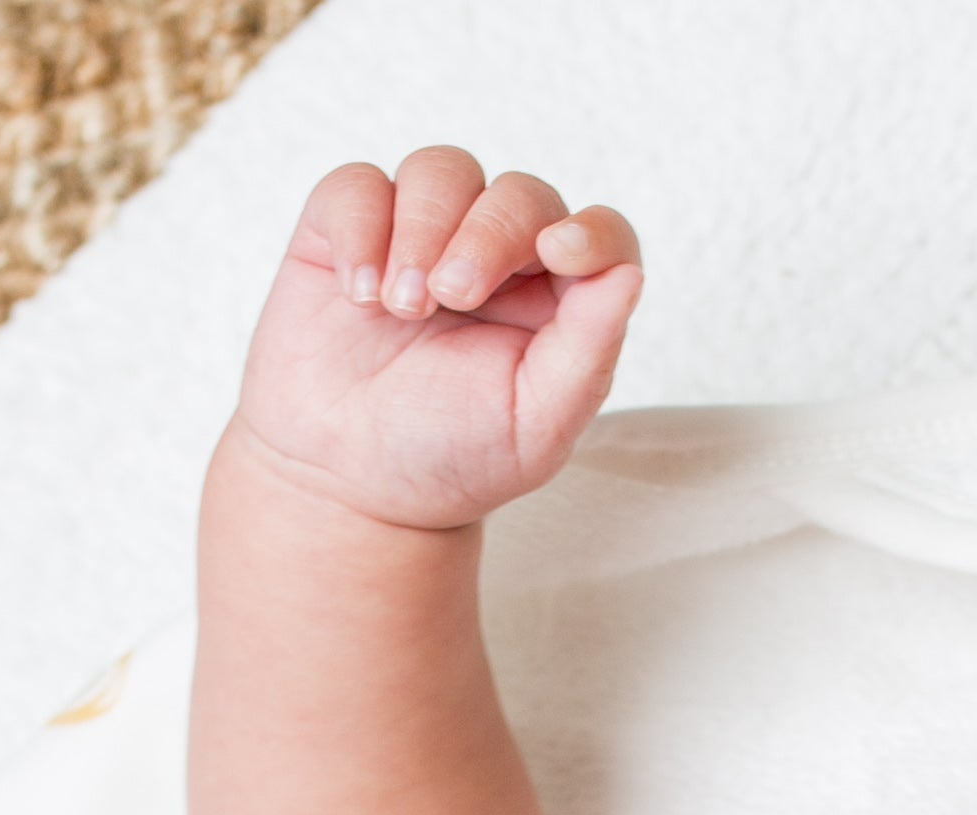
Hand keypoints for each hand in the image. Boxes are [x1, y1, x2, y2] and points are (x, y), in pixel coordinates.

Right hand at [231, 147, 644, 533]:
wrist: (351, 483)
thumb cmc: (453, 454)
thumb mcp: (535, 422)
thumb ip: (588, 349)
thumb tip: (627, 274)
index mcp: (557, 299)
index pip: (599, 236)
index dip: (591, 232)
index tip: (562, 252)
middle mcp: (496, 254)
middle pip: (516, 193)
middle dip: (487, 235)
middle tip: (450, 298)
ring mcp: (422, 234)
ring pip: (440, 170)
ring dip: (422, 229)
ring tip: (399, 307)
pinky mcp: (349, 230)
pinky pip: (358, 185)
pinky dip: (360, 226)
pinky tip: (359, 294)